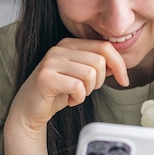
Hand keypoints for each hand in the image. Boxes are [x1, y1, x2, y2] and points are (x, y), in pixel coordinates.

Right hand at [7, 38, 128, 133]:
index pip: (104, 46)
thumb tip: (118, 65)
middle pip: (99, 61)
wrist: (30, 110)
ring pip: (90, 74)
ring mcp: (51, 62)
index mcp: (69, 44)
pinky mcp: (46, 77)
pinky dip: (79, 98)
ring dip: (88, 91)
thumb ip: (97, 67)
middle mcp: (59, 49)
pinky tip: (69, 100)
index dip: (119, 64)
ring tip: (76, 94)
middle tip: (86, 90)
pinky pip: (78, 87)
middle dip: (99, 81)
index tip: (124, 80)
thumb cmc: (56, 93)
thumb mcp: (81, 76)